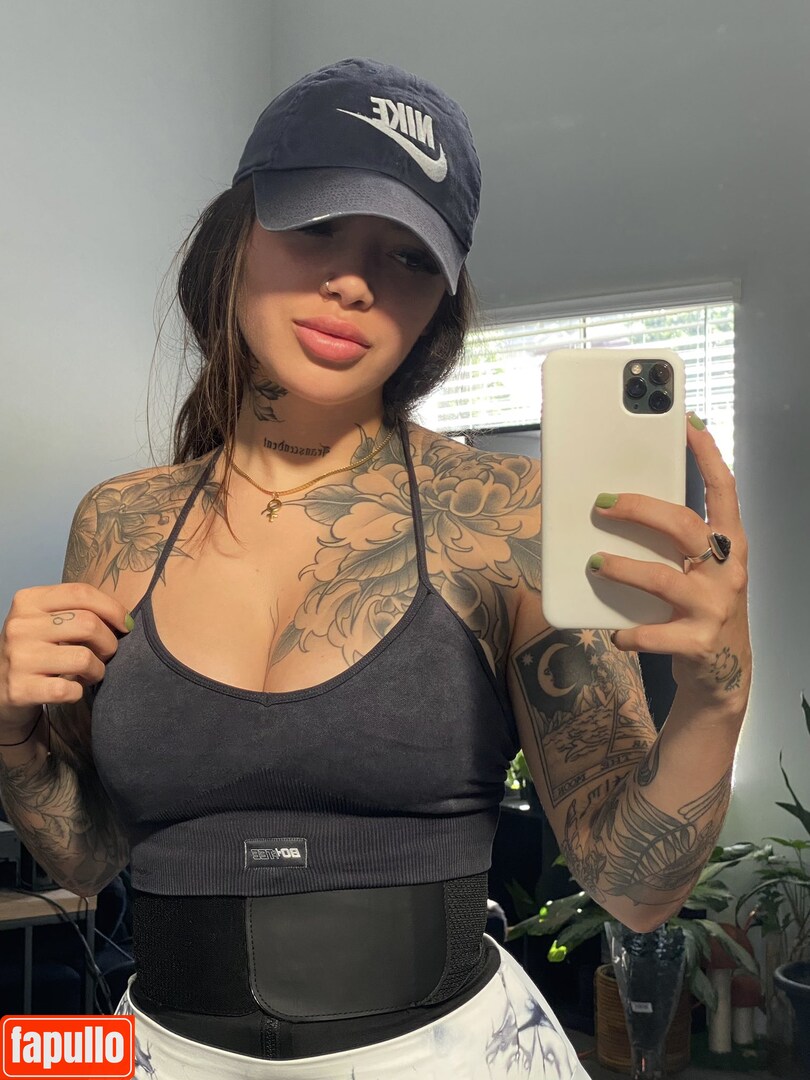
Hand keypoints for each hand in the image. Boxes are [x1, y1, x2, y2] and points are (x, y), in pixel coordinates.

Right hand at [0, 584, 132, 735]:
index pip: (81, 593)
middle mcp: (20, 626)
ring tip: (91, 672)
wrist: (0, 685)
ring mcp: (18, 658)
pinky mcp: (19, 689)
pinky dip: (79, 692)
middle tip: (107, 653)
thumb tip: (124, 618)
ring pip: (83, 658)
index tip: (126, 624)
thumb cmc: (36, 648)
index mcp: (28, 600)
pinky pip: (69, 689)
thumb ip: (77, 609)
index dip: (113, 608)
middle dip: (109, 642)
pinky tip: (72, 688)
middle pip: (88, 624)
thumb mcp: (46, 619)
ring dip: (98, 669)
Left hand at [588, 413, 750, 707]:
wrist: (724, 676)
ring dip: (624, 569)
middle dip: (640, 509)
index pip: (724, 490)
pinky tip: (615, 632)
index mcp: (729, 545)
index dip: (707, 456)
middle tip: (602, 503)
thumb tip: (622, 504)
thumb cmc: (702, 610)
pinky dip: (628, 632)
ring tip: (595, 561)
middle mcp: (726, 571)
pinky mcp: (697, 643)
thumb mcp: (701, 570)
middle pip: (683, 526)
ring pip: (662, 579)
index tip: (687, 425)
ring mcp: (714, 608)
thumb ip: (676, 542)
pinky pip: (652, 634)